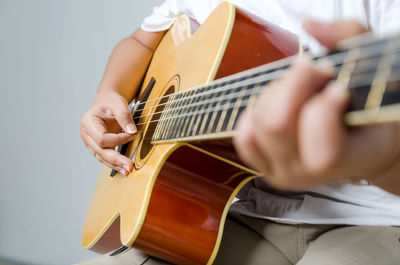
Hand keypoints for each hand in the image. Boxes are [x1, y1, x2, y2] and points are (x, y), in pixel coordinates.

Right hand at [80, 90, 135, 175]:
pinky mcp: (97, 147)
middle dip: (116, 159)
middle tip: (129, 166)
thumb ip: (124, 116)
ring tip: (127, 171)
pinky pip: (105, 157)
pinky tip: (123, 169)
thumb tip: (132, 130)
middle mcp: (86, 135)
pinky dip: (114, 164)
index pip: (101, 138)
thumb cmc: (110, 101)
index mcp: (88, 123)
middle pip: (100, 151)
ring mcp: (91, 142)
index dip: (117, 139)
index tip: (132, 136)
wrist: (107, 102)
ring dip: (115, 165)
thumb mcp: (118, 103)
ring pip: (102, 157)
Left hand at [233, 20, 399, 189]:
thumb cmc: (369, 105)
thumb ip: (348, 37)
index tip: (336, 83)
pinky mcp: (262, 165)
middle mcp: (308, 173)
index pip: (324, 146)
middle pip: (276, 125)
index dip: (324, 104)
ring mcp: (282, 171)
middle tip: (313, 72)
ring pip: (258, 124)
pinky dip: (254, 112)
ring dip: (275, 94)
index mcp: (347, 159)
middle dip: (292, 85)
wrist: (359, 144)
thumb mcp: (371, 66)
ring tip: (298, 89)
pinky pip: (244, 137)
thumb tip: (308, 26)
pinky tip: (276, 103)